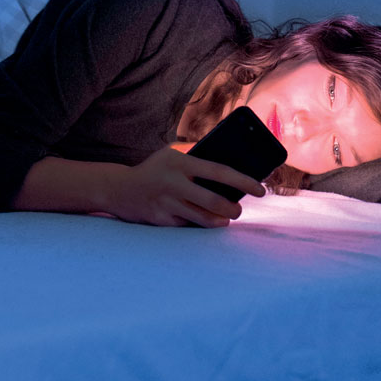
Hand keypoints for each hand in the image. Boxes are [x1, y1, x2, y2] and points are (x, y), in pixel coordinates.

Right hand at [104, 147, 266, 227]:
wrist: (119, 188)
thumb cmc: (155, 169)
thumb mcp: (172, 154)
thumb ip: (196, 158)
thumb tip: (230, 167)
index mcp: (180, 162)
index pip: (220, 172)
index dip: (244, 182)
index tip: (260, 190)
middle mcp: (173, 182)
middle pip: (214, 201)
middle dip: (232, 209)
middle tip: (238, 211)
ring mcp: (166, 203)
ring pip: (203, 218)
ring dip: (219, 221)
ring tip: (226, 218)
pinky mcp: (160, 220)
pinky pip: (188, 225)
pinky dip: (199, 224)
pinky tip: (203, 221)